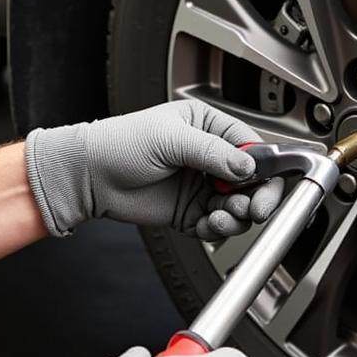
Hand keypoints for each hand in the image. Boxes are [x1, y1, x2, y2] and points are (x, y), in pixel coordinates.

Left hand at [24, 100, 283, 237]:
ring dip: (236, 216)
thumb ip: (213, 153)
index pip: (251, 148)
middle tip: (252, 209)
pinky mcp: (190, 211)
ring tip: (222, 217)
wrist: (90, 175)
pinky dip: (218, 229)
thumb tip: (247, 166)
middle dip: (255, 197)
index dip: (264, 170)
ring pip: (237, 205)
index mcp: (209, 127)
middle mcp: (209, 157)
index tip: (266, 187)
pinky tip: (209, 226)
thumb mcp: (171, 139)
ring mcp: (200, 185)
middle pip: (251, 181)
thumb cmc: (121, 143)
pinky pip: (217, 224)